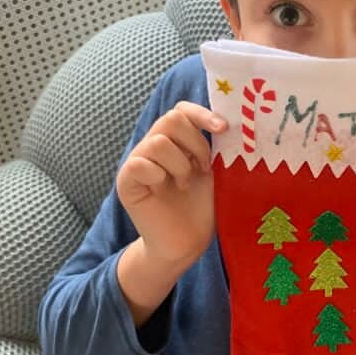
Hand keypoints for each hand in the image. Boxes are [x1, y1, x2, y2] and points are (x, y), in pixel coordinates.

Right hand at [116, 102, 226, 265]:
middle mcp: (153, 145)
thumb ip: (214, 147)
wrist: (186, 244)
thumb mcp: (214, 173)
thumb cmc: (201, 209)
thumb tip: (229, 124)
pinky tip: (164, 191)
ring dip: (180, 164)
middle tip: (203, 169)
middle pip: (171, 119)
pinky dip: (159, 176)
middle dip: (196, 144)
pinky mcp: (126, 180)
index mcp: (175, 141)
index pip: (182, 110)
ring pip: (158, 142)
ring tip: (184, 184)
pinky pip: (140, 163)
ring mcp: (137, 161)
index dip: (202, 113)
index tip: (224, 129)